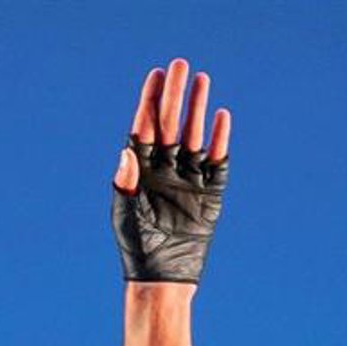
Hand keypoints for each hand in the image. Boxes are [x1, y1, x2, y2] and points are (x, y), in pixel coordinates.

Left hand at [112, 58, 230, 285]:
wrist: (162, 280)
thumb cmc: (136, 249)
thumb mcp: (125, 215)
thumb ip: (124, 183)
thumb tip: (125, 151)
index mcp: (142, 169)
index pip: (145, 127)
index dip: (149, 101)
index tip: (154, 75)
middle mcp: (165, 168)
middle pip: (170, 123)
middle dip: (174, 95)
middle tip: (180, 64)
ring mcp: (188, 178)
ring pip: (195, 135)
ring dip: (197, 108)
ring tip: (202, 79)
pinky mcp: (210, 193)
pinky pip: (217, 161)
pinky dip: (220, 140)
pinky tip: (221, 116)